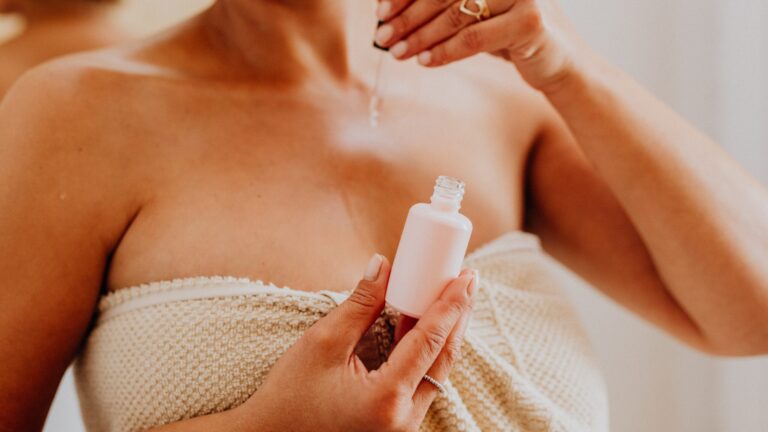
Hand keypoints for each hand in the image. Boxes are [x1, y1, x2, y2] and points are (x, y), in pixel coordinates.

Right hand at [237, 254, 477, 431]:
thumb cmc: (290, 396)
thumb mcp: (323, 343)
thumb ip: (360, 304)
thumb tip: (383, 265)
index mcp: (386, 398)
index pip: (430, 342)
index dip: (451, 305)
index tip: (466, 276)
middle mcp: (403, 419)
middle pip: (443, 359)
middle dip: (457, 316)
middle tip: (466, 279)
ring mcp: (402, 426)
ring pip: (436, 372)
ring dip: (445, 333)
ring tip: (451, 295)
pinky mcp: (395, 423)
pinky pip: (421, 382)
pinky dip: (427, 351)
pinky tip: (425, 323)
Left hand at [374, 0, 586, 91]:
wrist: (560, 63)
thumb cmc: (510, 37)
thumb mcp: (476, 17)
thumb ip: (445, 8)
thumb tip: (390, 9)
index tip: (381, 10)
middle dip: (408, 15)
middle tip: (383, 35)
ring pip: (457, 15)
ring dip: (421, 36)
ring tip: (398, 52)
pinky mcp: (530, 22)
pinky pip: (474, 38)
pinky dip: (445, 51)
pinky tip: (425, 61)